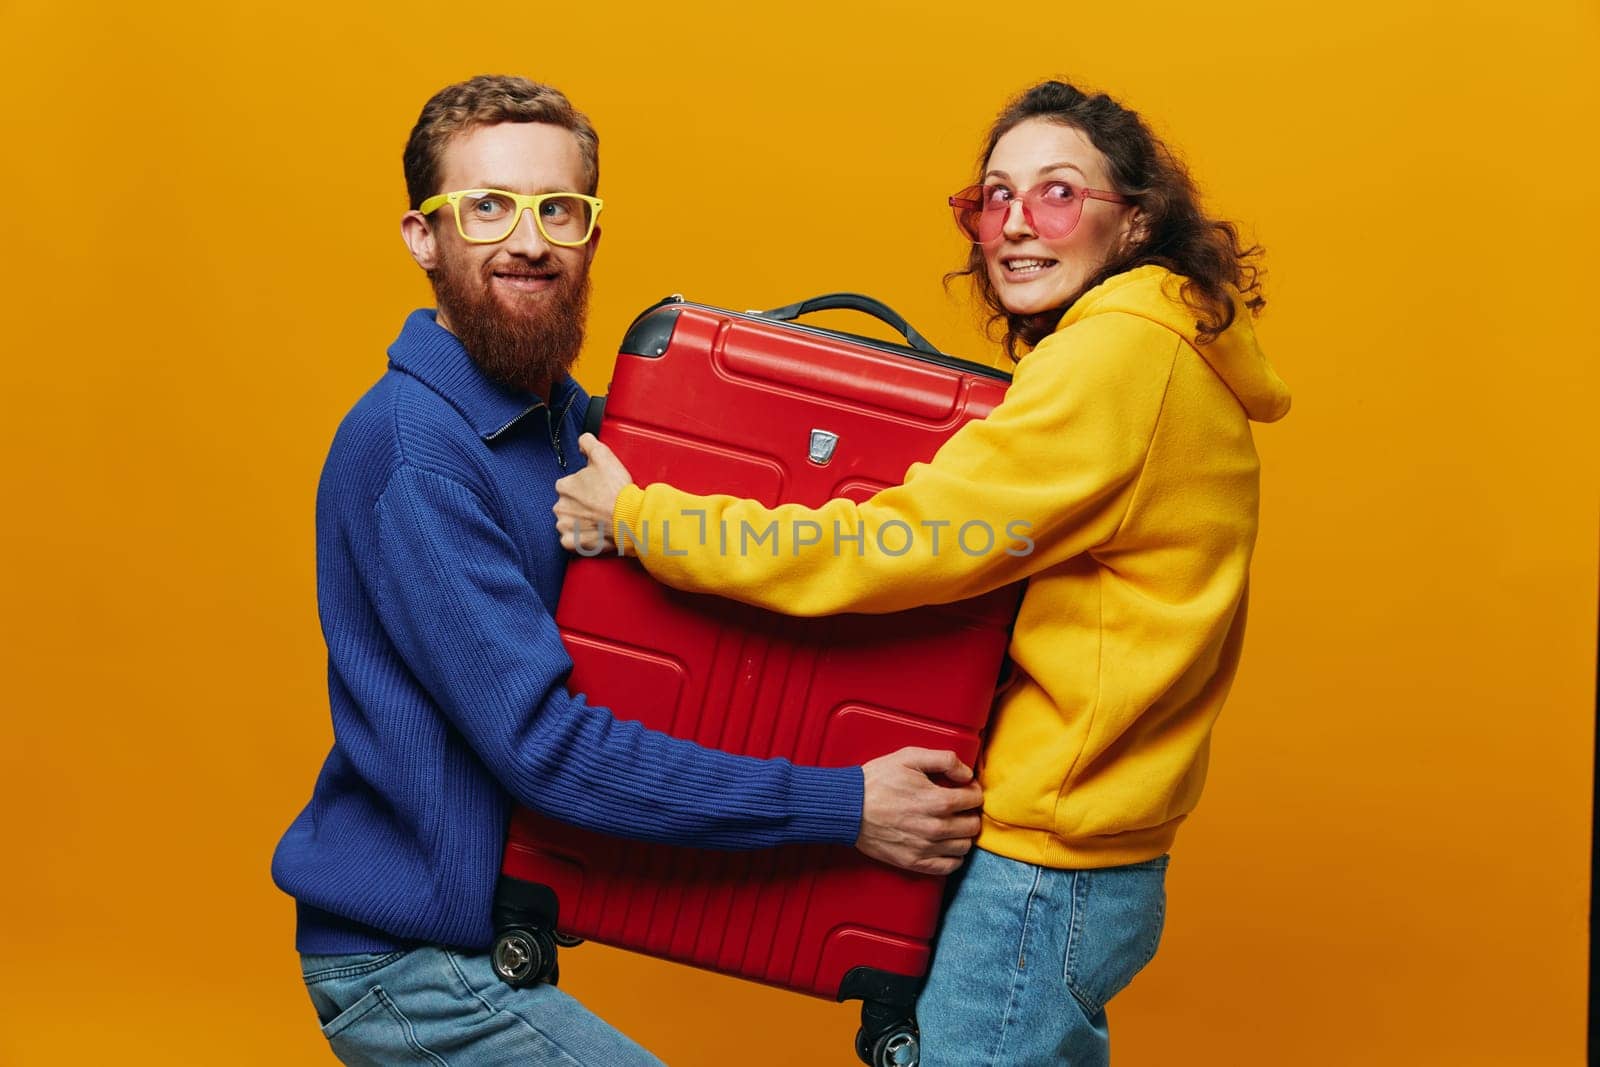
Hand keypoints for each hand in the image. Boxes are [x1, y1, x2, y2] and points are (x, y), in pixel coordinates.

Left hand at [554, 434, 633, 553]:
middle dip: (580, 505)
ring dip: (579, 522)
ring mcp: (565, 525)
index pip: (568, 485)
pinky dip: (579, 539)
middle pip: (567, 504)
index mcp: (564, 486)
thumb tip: (582, 441)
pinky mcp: (572, 542)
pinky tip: (591, 533)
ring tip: (598, 519)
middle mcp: (560, 506)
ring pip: (568, 522)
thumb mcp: (604, 456)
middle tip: (599, 505)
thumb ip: (588, 442)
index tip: (596, 491)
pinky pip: (570, 541)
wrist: (629, 518)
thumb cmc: (617, 490)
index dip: (584, 488)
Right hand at [855, 747, 982, 875]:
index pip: (975, 800)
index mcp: (938, 801)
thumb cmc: (877, 781)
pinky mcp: (914, 862)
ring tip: (951, 824)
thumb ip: (945, 760)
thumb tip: (967, 773)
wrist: (848, 808)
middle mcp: (936, 828)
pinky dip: (953, 856)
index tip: (964, 788)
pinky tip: (945, 844)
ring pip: (964, 846)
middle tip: (958, 806)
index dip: (973, 791)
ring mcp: (926, 848)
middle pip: (973, 825)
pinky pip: (949, 866)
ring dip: (963, 834)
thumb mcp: (909, 757)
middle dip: (970, 813)